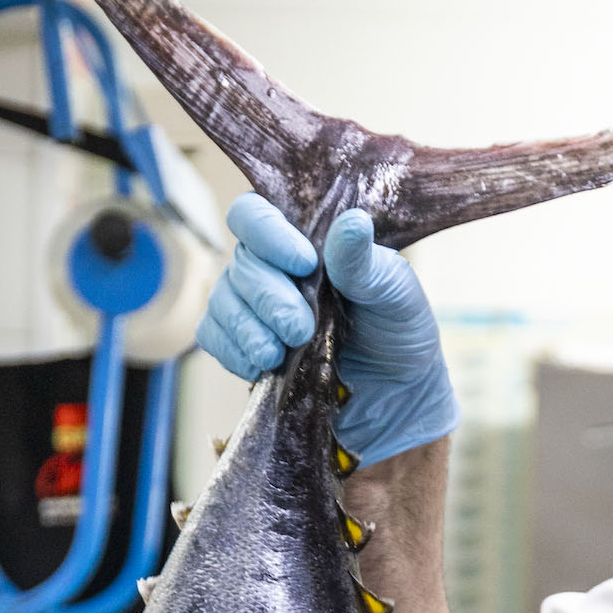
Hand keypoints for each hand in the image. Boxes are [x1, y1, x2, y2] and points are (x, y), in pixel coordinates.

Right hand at [194, 195, 458, 463]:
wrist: (398, 397)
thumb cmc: (398, 332)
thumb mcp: (396, 295)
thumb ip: (367, 264)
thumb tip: (352, 222)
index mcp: (303, 239)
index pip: (255, 215)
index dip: (268, 234)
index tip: (304, 263)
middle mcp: (270, 267)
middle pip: (241, 265)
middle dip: (269, 298)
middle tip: (301, 328)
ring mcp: (252, 307)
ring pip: (222, 302)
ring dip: (249, 329)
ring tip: (281, 354)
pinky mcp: (243, 346)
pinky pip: (214, 338)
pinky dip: (235, 352)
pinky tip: (264, 365)